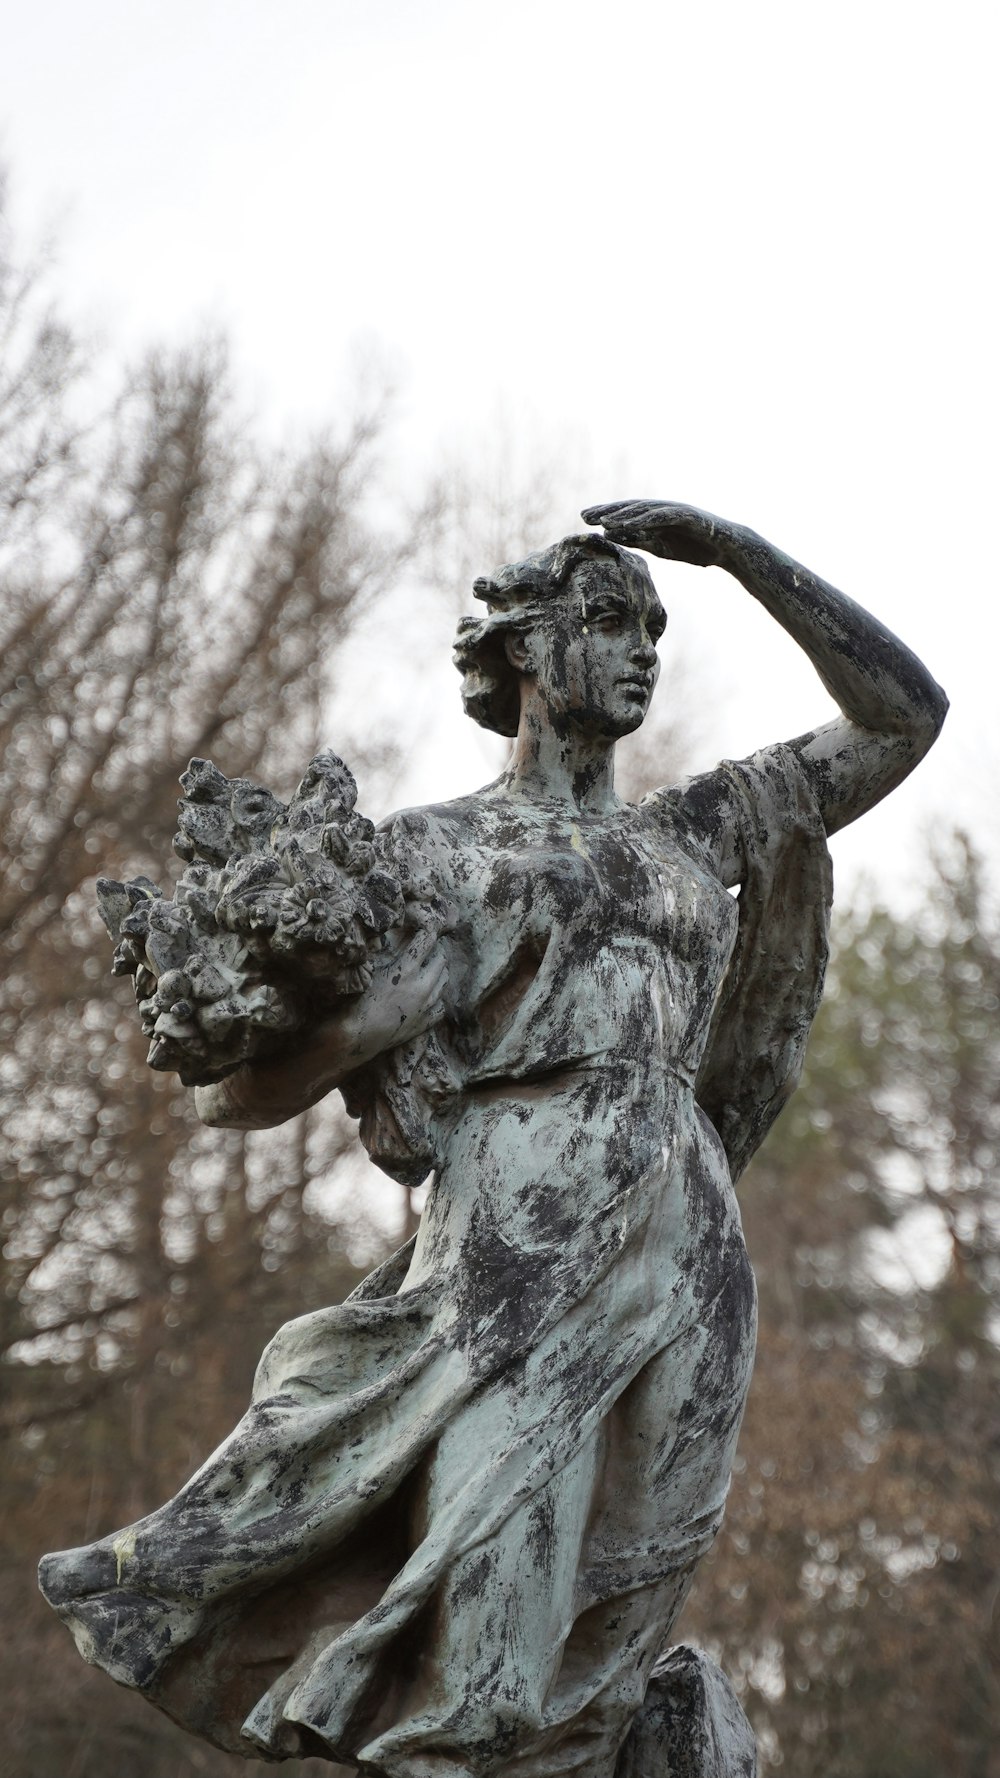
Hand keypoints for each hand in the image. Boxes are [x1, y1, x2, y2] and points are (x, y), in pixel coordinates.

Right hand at [344, 926, 448, 1061]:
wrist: (357, 1037)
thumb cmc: (355, 1001)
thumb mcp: (369, 971)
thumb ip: (382, 954)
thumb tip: (386, 939)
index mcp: (406, 970)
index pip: (426, 940)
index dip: (428, 929)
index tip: (427, 925)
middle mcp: (421, 986)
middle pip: (441, 960)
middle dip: (437, 950)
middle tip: (431, 946)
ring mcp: (426, 1006)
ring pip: (444, 982)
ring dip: (441, 971)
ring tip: (434, 967)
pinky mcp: (424, 1023)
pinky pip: (441, 1007)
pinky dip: (439, 998)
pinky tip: (432, 996)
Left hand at [581, 500, 743, 569]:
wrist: (725, 548)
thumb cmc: (693, 546)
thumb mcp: (659, 546)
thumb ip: (637, 539)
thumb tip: (610, 535)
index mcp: (655, 516)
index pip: (625, 513)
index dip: (605, 514)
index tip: (584, 518)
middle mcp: (662, 509)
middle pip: (630, 508)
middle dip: (607, 511)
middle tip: (584, 515)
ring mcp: (674, 510)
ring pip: (643, 510)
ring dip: (622, 514)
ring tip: (602, 521)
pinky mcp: (686, 515)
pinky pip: (661, 517)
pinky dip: (644, 520)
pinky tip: (628, 524)